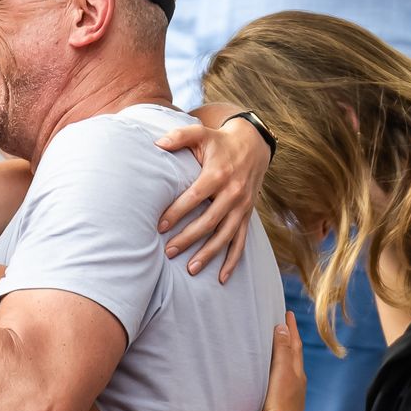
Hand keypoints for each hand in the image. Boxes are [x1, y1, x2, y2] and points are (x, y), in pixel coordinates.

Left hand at [155, 118, 269, 282]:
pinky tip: (221, 277)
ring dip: (209, 254)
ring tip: (190, 269)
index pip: (195, 197)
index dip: (177, 212)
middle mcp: (233, 192)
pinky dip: (233, 260)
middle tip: (168, 252)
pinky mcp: (248, 215)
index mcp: (219, 174)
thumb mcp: (201, 134)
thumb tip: (157, 143)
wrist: (254, 144)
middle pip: (210, 221)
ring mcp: (242, 206)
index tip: (160, 226)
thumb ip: (179, 136)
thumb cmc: (219, 141)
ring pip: (226, 235)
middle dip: (189, 238)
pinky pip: (242, 241)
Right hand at [261, 312, 305, 410]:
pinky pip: (283, 379)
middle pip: (295, 355)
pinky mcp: (282, 404)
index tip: (288, 313)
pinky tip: (273, 375)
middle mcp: (297, 382)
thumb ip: (283, 350)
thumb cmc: (281, 402)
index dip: (291, 329)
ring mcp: (291, 394)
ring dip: (285, 354)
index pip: (295, 344)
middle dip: (290, 339)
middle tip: (285, 325)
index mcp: (297, 372)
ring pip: (290, 368)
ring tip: (278, 346)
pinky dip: (279, 369)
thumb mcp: (282, 372)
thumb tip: (283, 327)